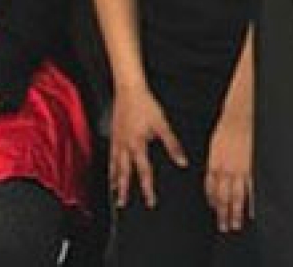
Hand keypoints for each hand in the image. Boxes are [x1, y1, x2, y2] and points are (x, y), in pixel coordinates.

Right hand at [109, 85, 185, 209]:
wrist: (128, 89)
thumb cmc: (145, 105)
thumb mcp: (162, 125)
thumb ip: (172, 145)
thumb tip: (182, 162)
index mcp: (138, 145)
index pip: (144, 172)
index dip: (147, 188)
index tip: (150, 201)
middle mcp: (125, 145)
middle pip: (123, 172)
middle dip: (123, 189)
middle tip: (121, 203)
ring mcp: (117, 139)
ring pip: (114, 164)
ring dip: (114, 178)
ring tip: (114, 189)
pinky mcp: (113, 133)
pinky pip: (110, 154)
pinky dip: (110, 164)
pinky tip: (111, 167)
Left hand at [206, 107, 253, 232]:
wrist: (238, 119)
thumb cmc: (224, 130)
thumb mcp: (214, 146)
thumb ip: (215, 162)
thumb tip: (215, 174)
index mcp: (213, 164)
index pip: (211, 187)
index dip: (213, 199)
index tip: (215, 209)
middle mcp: (224, 170)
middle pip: (222, 196)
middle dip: (222, 213)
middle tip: (223, 226)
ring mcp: (239, 170)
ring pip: (236, 197)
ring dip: (234, 212)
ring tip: (235, 225)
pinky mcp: (251, 168)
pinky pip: (251, 189)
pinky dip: (251, 203)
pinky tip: (251, 213)